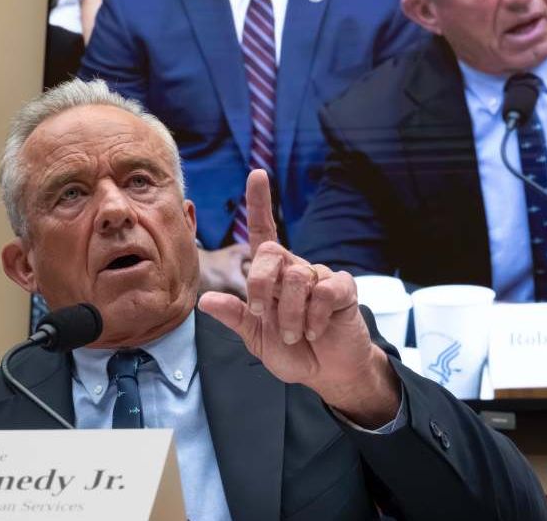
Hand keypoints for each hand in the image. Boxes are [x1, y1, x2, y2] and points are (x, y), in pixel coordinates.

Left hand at [198, 170, 400, 427]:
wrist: (327, 373)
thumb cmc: (293, 351)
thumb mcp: (255, 338)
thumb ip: (234, 317)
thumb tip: (204, 299)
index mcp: (272, 276)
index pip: (264, 231)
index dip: (260, 202)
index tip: (256, 174)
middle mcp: (295, 269)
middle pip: (271, 253)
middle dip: (261, 286)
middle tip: (263, 316)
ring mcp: (320, 277)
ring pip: (297, 276)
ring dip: (288, 313)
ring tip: (294, 333)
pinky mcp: (342, 289)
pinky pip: (323, 291)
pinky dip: (313, 317)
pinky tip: (315, 329)